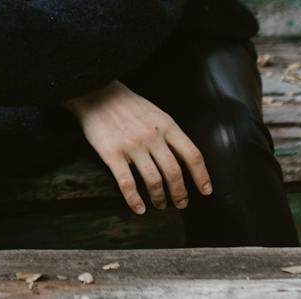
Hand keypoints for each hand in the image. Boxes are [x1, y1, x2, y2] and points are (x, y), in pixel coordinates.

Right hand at [63, 81, 211, 214]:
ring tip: (160, 204)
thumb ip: (169, 133)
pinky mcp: (112, 154)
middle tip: (181, 204)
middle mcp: (151, 136)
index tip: (205, 191)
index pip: (192, 155)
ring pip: (153, 180)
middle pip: (174, 172)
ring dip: (159, 198)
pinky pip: (127, 183)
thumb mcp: (155, 112)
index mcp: (166, 124)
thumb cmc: (127, 104)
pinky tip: (139, 208)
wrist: (95, 92)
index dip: (201, 176)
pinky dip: (134, 200)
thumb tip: (183, 160)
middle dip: (180, 193)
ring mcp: (131, 145)